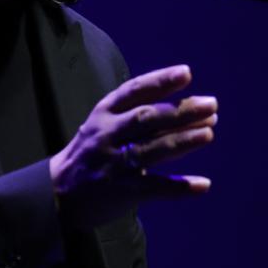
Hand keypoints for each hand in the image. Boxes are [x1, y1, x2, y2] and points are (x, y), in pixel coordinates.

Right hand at [50, 64, 216, 228]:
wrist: (56, 193)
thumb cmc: (93, 153)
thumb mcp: (108, 127)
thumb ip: (148, 121)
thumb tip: (201, 116)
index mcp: (104, 113)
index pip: (133, 91)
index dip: (160, 81)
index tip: (186, 73)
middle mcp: (107, 134)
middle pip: (146, 118)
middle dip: (180, 110)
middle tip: (211, 104)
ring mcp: (113, 163)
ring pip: (151, 149)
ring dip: (182, 141)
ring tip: (209, 133)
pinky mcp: (120, 191)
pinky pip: (154, 187)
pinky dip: (179, 187)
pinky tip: (203, 185)